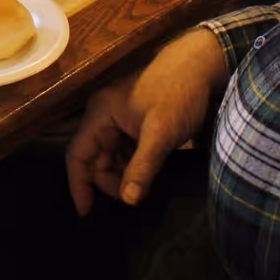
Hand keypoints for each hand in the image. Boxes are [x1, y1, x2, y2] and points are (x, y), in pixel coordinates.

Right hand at [65, 30, 229, 214]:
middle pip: (93, 158)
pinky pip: (123, 151)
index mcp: (100, 113)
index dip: (79, 184)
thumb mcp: (160, 134)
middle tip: (132, 196)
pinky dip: (131, 166)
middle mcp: (104, 115)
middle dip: (108, 181)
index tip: (86, 212)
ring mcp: (119, 118)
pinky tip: (146, 175)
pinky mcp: (134, 122)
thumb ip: (142, 168)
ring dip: (121, 175)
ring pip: (109, 156)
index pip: (78, 154)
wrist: (201, 66)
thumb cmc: (178, 93)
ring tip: (141, 187)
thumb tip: (128, 200)